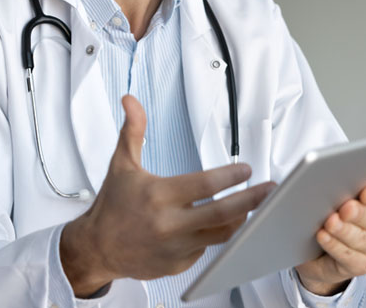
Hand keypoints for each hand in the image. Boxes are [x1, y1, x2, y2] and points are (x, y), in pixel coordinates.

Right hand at [60, 95, 274, 296]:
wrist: (97, 248)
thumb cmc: (112, 205)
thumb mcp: (121, 164)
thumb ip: (132, 131)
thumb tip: (131, 101)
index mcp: (159, 195)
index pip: (206, 185)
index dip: (230, 177)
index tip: (246, 170)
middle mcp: (169, 224)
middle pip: (224, 213)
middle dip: (252, 199)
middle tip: (269, 189)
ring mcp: (175, 248)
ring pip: (221, 235)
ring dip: (240, 219)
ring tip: (252, 205)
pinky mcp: (178, 265)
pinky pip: (206, 250)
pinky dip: (215, 236)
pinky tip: (220, 224)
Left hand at [295, 183, 365, 295]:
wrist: (319, 248)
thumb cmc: (329, 213)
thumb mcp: (332, 194)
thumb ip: (335, 184)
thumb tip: (321, 171)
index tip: (365, 191)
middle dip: (359, 213)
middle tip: (345, 206)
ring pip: (363, 241)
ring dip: (345, 231)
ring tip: (330, 222)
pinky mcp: (360, 266)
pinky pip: (349, 257)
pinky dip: (334, 246)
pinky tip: (322, 236)